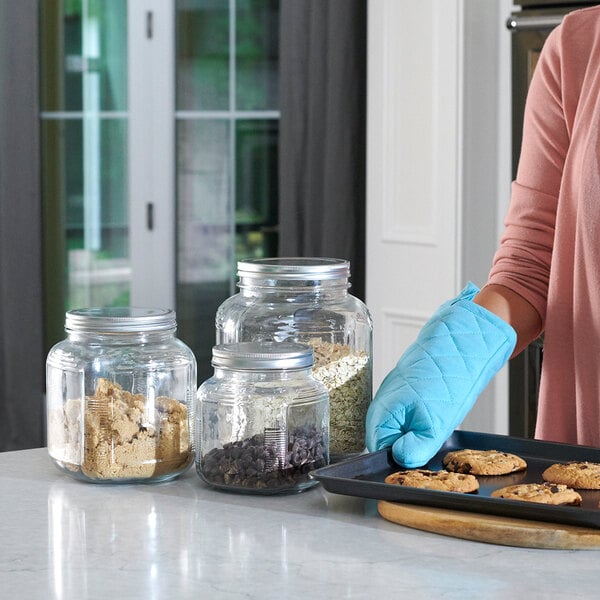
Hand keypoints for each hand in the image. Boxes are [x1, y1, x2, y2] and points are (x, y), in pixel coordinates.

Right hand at [365, 283, 515, 467]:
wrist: (459, 344)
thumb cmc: (446, 379)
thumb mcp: (434, 425)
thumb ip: (415, 449)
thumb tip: (400, 459)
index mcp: (381, 413)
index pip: (379, 449)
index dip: (399, 457)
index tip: (418, 456)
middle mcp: (381, 402)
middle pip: (387, 438)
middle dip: (408, 444)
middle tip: (430, 440)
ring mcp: (392, 393)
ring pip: (399, 425)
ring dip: (416, 431)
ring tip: (435, 421)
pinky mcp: (405, 387)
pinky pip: (407, 412)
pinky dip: (421, 417)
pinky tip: (436, 411)